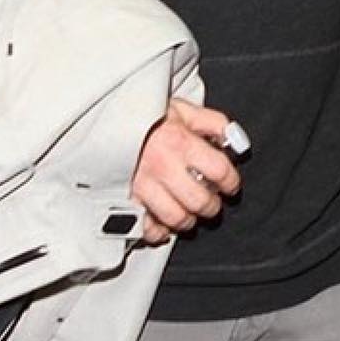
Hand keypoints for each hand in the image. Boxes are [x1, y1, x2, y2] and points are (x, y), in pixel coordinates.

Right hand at [131, 97, 241, 244]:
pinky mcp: (123, 197)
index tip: (231, 185)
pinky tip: (164, 224)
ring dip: (189, 220)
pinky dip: (158, 230)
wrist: (104, 122)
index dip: (231, 181)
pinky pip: (144, 226)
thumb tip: (235, 140)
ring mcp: (142, 185)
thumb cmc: (145, 116)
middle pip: (199, 200)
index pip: (219, 170)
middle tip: (212, 203)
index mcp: (180, 142)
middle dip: (212, 205)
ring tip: (191, 214)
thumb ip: (213, 122)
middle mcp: (162, 166)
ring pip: (175, 217)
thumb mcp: (183, 109)